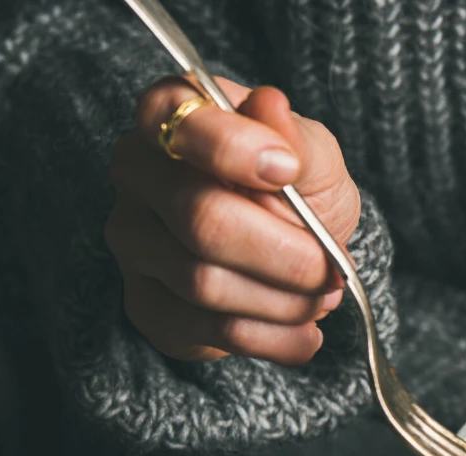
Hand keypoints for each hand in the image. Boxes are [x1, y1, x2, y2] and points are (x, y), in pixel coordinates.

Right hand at [105, 76, 359, 364]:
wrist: (296, 250)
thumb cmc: (298, 187)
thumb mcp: (314, 156)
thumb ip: (296, 139)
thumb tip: (270, 106)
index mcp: (170, 115)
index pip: (177, 122)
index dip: (234, 150)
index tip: (289, 172)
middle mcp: (136, 175)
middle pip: (200, 218)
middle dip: (284, 254)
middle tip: (332, 269)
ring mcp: (133, 242)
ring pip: (204, 283)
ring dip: (284, 301)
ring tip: (324, 297)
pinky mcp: (146, 304)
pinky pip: (206, 331)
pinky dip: (272, 339)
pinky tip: (304, 334)